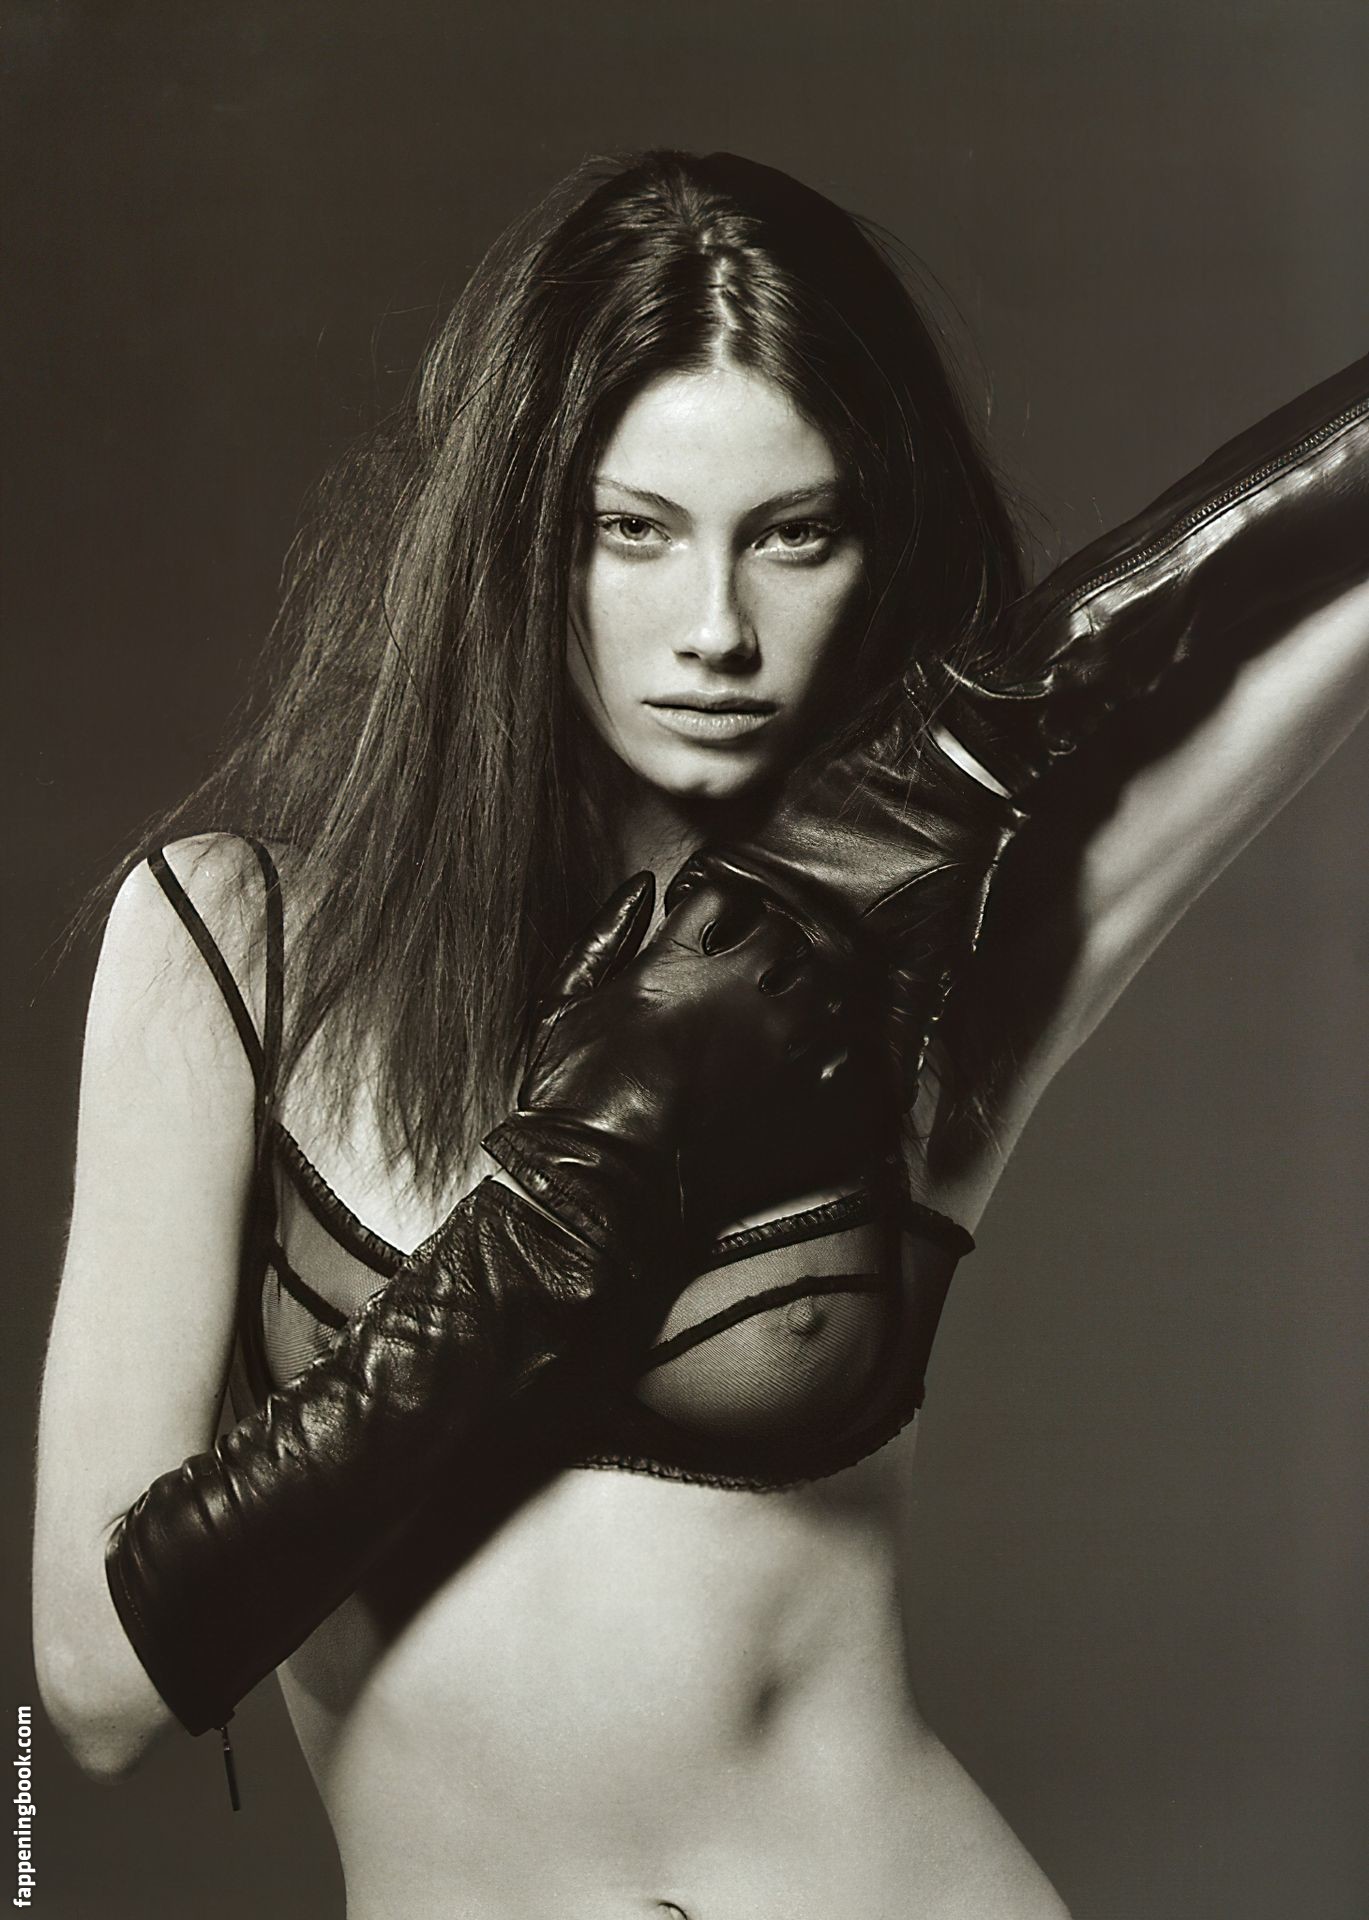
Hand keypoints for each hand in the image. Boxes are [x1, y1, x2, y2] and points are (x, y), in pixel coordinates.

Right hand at [485, 858, 885, 1272]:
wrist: (599, 1187)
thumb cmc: (572, 1097)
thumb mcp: (563, 1002)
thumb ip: (603, 936)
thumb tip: (640, 888)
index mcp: (677, 962)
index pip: (726, 896)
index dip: (722, 913)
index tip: (716, 934)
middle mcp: (736, 991)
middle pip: (785, 933)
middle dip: (772, 946)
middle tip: (755, 974)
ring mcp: (776, 1041)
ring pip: (826, 983)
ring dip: (808, 991)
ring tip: (783, 1017)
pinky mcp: (803, 1093)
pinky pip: (848, 1049)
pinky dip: (834, 1049)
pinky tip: (806, 1062)